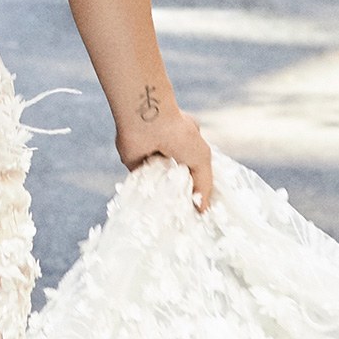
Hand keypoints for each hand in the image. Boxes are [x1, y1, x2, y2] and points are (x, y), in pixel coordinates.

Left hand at [117, 90, 215, 211]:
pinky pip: (141, 184)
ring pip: (159, 184)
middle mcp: (170, 153)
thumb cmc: (178, 134)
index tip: (200, 210)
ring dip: (163, 196)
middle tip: (183, 217)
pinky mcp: (135, 165)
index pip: (194, 173)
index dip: (198, 190)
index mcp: (188, 147)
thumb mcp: (201, 160)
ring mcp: (152, 159)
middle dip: (180, 196)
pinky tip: (152, 208)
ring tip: (169, 216)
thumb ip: (204, 185)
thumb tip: (202, 209)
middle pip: (177, 181)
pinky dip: (146, 193)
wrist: (146, 120)